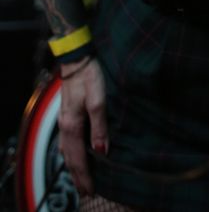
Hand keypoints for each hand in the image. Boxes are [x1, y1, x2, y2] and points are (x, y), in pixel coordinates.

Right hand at [58, 56, 107, 195]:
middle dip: (78, 175)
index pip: (78, 158)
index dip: (84, 175)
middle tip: (86, 191)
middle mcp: (65, 126)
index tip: (91, 190)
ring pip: (67, 150)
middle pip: (70, 158)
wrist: (76, 58)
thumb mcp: (98, 100)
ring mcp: (64, 119)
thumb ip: (99, 126)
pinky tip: (77, 152)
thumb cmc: (89, 76)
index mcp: (73, 125)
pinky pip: (67, 140)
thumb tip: (101, 151)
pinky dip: (72, 152)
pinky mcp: (67, 113)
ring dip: (74, 165)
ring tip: (81, 177)